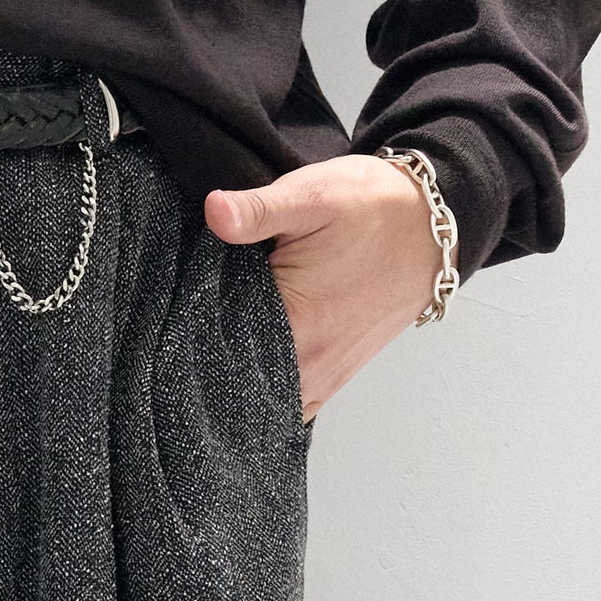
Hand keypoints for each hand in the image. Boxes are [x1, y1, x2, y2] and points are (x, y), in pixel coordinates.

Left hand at [205, 156, 443, 418]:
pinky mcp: (334, 380)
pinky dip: (263, 394)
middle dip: (203, 368)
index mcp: (295, 326)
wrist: (431, 226)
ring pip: (260, 403)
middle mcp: (309, 367)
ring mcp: (323, 380)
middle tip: (180, 339)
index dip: (185, 340)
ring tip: (209, 352)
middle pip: (233, 386)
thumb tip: (214, 211)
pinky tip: (246, 370)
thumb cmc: (374, 209)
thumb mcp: (312, 195)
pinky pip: (289, 405)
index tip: (169, 322)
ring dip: (235, 383)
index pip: (215, 353)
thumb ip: (257, 209)